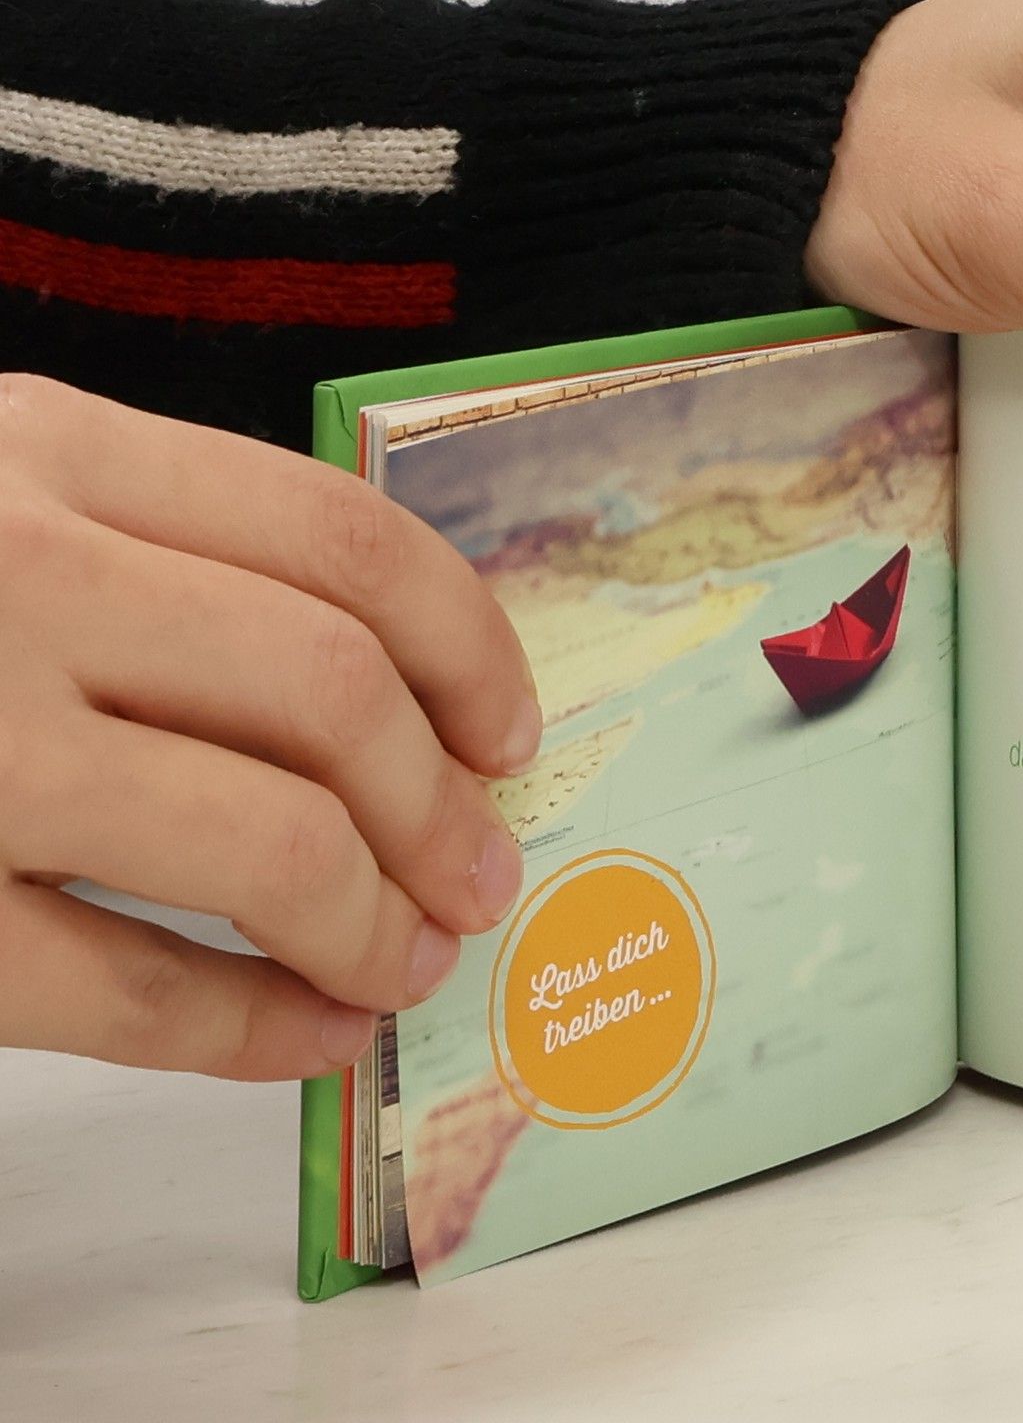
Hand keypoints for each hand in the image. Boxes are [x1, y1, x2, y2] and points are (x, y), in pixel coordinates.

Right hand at [0, 377, 536, 1079]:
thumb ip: (158, 542)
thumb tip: (393, 683)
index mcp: (52, 451)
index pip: (343, 540)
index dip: (467, 645)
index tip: (508, 729)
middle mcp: (13, 576)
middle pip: (330, 694)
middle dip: (440, 802)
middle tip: (484, 867)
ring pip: (258, 840)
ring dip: (374, 917)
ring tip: (418, 954)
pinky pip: (114, 986)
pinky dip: (251, 1026)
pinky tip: (318, 1036)